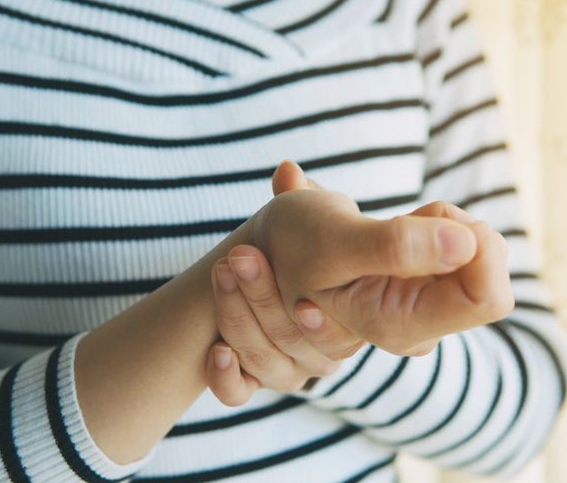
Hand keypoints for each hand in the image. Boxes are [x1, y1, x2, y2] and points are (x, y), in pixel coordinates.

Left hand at [206, 164, 363, 404]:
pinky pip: (239, 394)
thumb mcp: (318, 216)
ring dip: (238, 318)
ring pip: (263, 363)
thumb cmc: (311, 238)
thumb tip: (286, 171)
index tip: (299, 290)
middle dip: (262, 299)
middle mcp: (323, 351)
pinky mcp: (252, 378)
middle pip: (292, 343)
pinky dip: (226, 376)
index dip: (318, 317)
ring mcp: (288, 367)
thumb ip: (306, 200)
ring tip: (222, 275)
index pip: (337, 335)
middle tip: (240, 259)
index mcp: (350, 318)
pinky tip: (216, 350)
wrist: (278, 259)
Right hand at [239, 161, 511, 356]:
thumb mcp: (332, 240)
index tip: (424, 219)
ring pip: (479, 252)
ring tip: (384, 228)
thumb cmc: (293, 242)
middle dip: (453, 229)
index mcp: (400, 328)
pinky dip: (434, 223)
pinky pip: (465, 244)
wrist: (274, 244)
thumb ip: (395, 246)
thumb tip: (469, 245)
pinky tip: (391, 232)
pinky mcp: (430, 287)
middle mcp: (420, 328)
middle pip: (491, 272)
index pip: (489, 298)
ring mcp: (427, 309)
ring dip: (438, 223)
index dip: (472, 244)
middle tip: (399, 220)